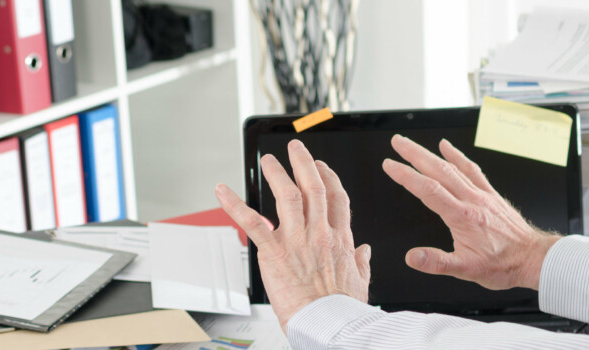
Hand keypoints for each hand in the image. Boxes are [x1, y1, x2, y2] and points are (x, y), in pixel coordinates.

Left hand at [214, 140, 371, 330]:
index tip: (323, 168)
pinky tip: (222, 191)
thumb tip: (365, 251)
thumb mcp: (362, 282)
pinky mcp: (274, 252)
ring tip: (269, 161)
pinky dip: (234, 204)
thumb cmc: (342, 310)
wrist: (329, 324)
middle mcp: (319, 234)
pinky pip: (251, 222)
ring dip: (276, 174)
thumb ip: (361, 262)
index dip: (329, 178)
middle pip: (313, 188)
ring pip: (286, 195)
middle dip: (304, 163)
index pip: (337, 199)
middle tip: (296, 148)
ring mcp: (296, 240)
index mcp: (340, 240)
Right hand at [382, 135, 559, 289]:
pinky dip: (457, 156)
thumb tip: (413, 257)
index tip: (390, 165)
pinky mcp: (490, 195)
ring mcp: (482, 195)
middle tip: (397, 142)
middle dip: (414, 154)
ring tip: (413, 145)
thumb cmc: (503, 264)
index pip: (428, 190)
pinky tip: (447, 147)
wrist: (533, 258)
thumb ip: (437, 262)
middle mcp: (472, 200)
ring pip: (452, 167)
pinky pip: (472, 169)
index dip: (406, 176)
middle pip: (438, 171)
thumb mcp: (466, 270)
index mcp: (462, 217)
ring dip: (430, 153)